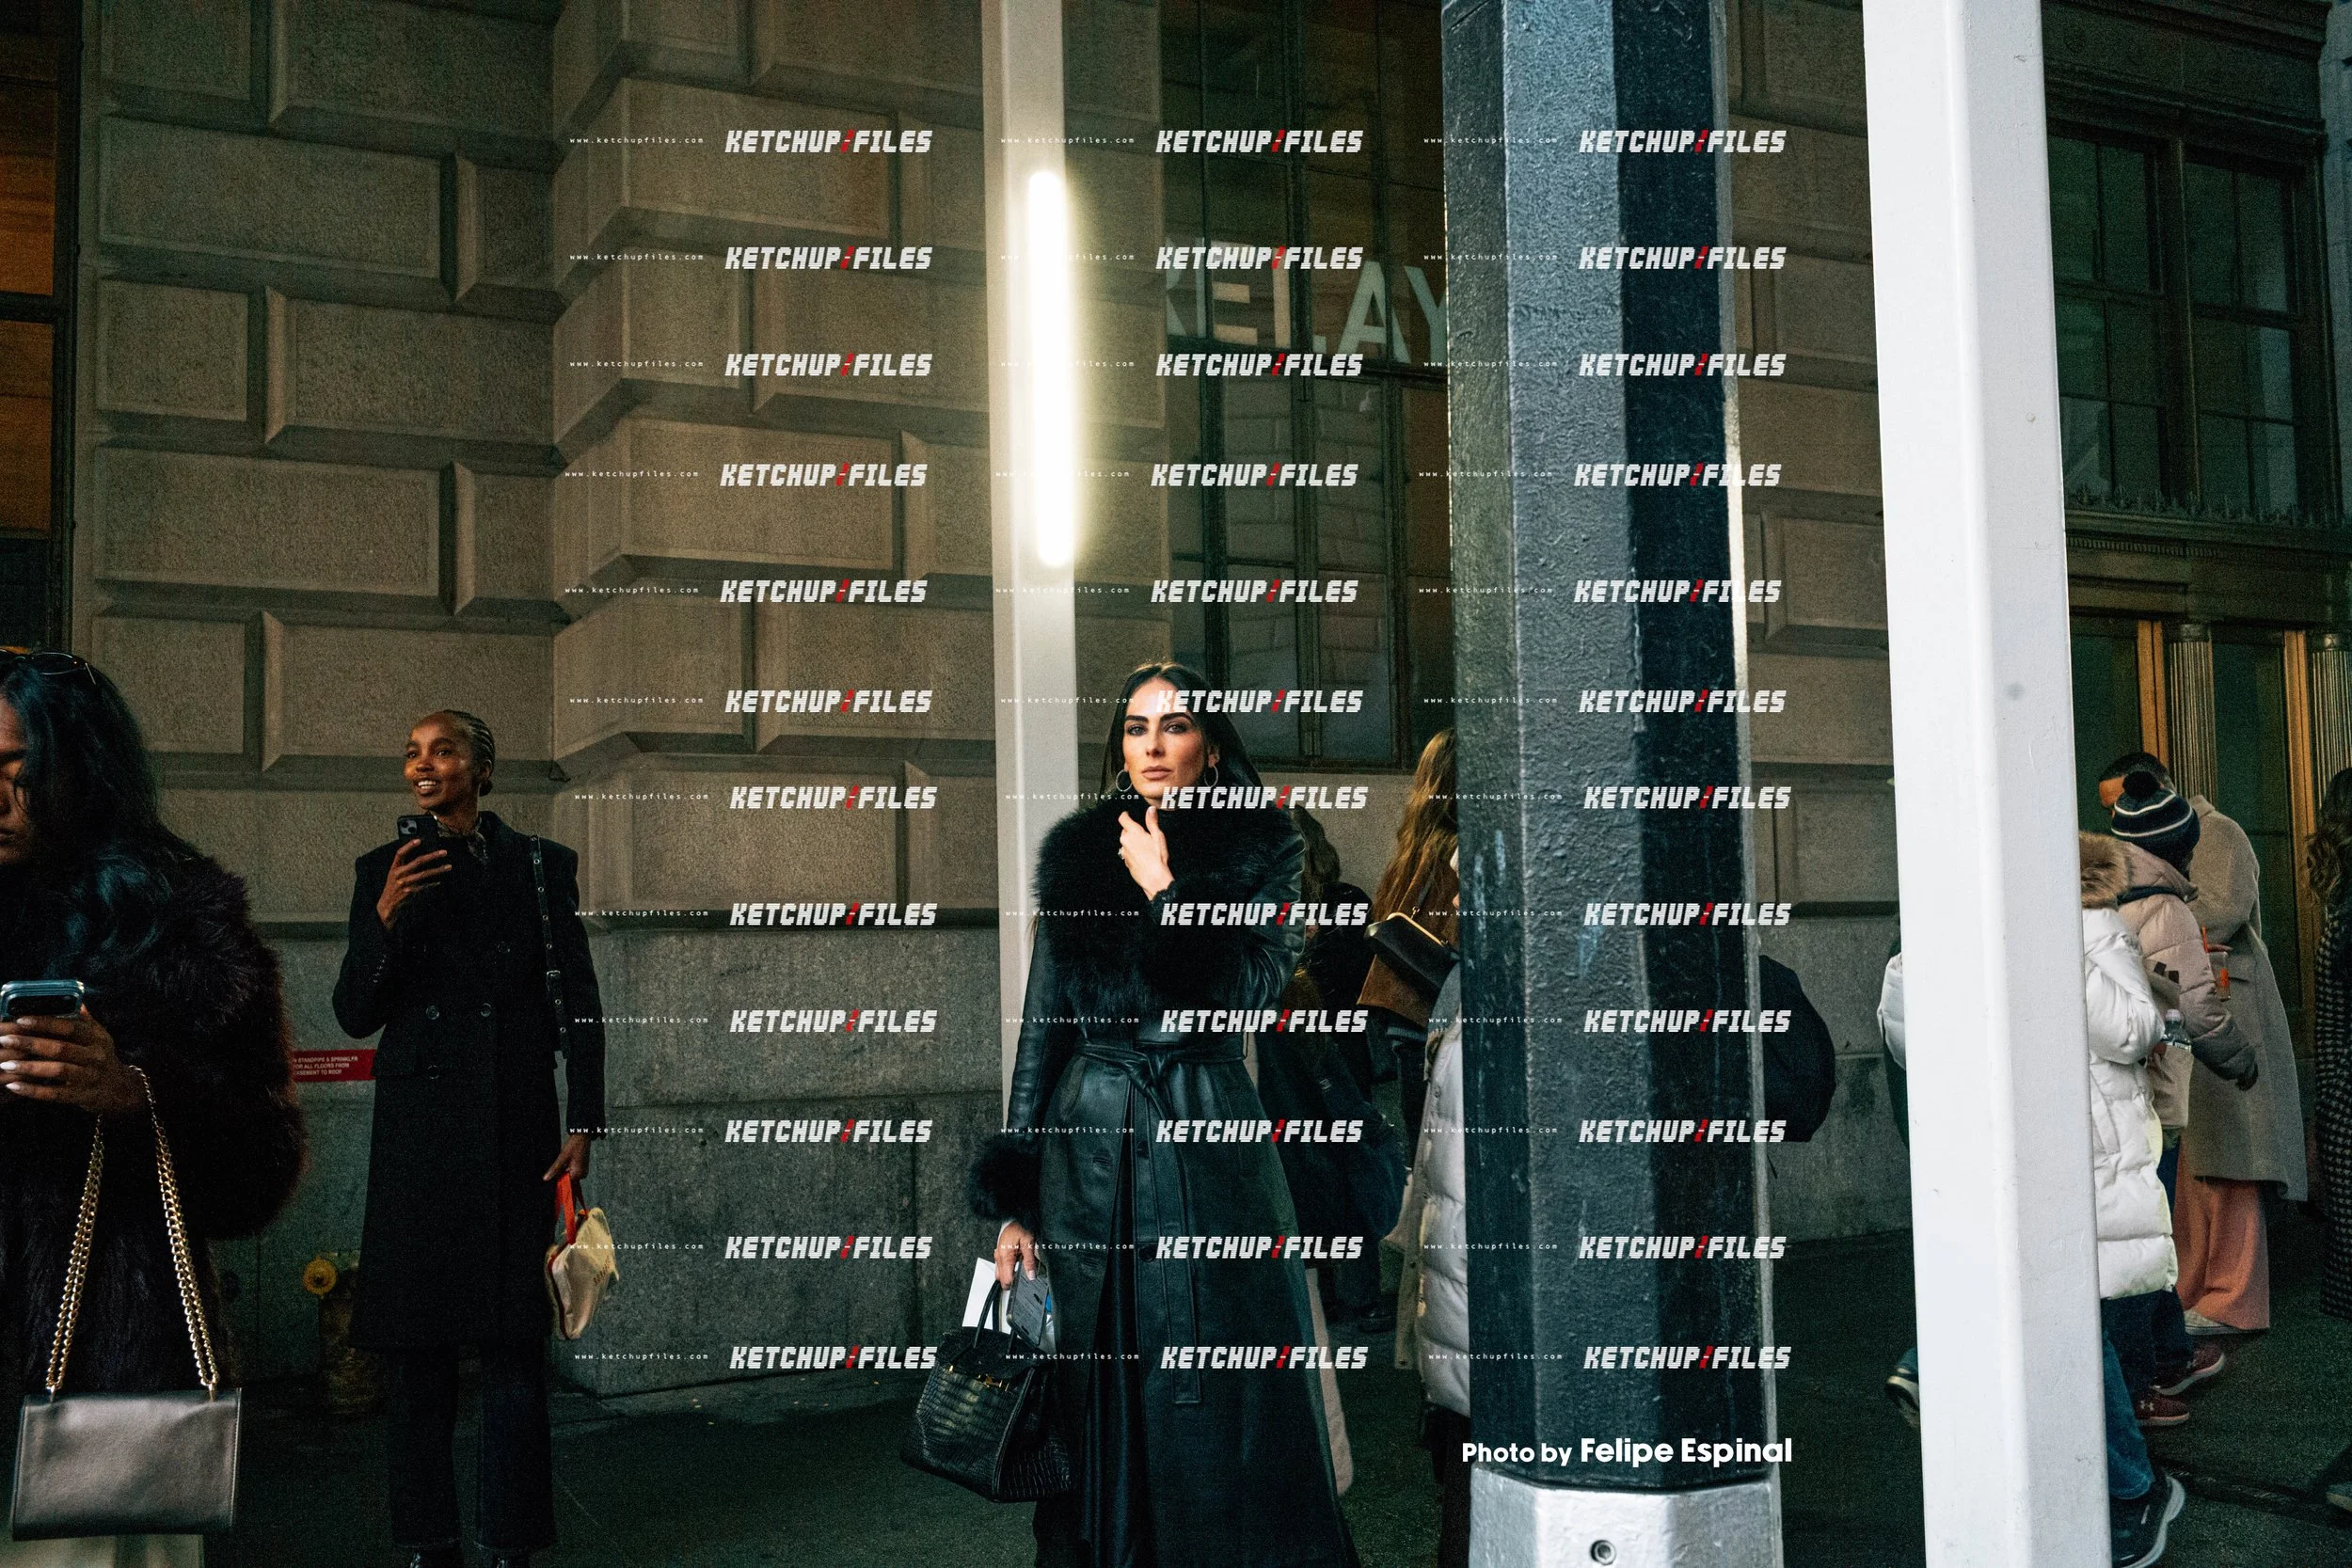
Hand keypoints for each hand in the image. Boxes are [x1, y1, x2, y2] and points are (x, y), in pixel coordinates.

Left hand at [0, 1010, 144, 1115]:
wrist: (119, 1089)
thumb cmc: (100, 1057)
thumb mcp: (98, 1037)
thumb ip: (83, 1020)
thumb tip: (71, 997)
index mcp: (97, 1038)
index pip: (71, 1027)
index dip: (46, 1023)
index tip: (21, 1019)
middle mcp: (96, 1056)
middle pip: (61, 1048)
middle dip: (30, 1043)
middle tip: (4, 1040)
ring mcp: (91, 1077)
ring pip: (58, 1071)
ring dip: (29, 1067)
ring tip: (5, 1064)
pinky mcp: (83, 1096)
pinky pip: (56, 1094)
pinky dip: (34, 1090)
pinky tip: (14, 1086)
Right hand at [377, 838, 452, 928]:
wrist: (387, 906)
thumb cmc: (393, 887)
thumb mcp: (395, 875)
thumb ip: (405, 867)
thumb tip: (423, 857)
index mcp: (394, 868)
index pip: (400, 854)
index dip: (409, 846)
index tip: (419, 840)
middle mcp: (399, 875)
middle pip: (418, 862)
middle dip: (432, 856)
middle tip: (444, 852)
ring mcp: (405, 884)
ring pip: (425, 874)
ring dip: (438, 870)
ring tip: (448, 866)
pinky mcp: (410, 892)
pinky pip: (425, 885)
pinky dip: (433, 883)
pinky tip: (439, 881)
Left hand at [543, 1132, 591, 1182]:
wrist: (582, 1136)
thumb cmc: (574, 1145)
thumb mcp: (562, 1157)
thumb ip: (554, 1169)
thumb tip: (546, 1178)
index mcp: (578, 1174)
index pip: (565, 1183)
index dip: (558, 1178)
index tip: (556, 1171)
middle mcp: (582, 1174)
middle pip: (567, 1180)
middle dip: (561, 1174)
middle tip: (562, 1162)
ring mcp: (583, 1171)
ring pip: (569, 1176)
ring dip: (564, 1171)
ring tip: (566, 1160)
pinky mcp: (582, 1168)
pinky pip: (573, 1172)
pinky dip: (568, 1168)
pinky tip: (568, 1161)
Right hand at [994, 1220, 1038, 1288]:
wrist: (1015, 1215)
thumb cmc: (1020, 1225)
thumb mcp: (1029, 1243)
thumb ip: (1029, 1261)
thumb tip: (1031, 1275)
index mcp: (1005, 1257)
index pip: (1006, 1280)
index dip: (1015, 1284)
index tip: (1023, 1283)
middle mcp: (999, 1256)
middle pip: (1001, 1278)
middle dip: (1011, 1280)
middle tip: (1023, 1277)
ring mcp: (998, 1253)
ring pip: (1000, 1272)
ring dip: (1010, 1273)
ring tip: (1021, 1267)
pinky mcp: (1000, 1251)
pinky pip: (1002, 1264)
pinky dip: (1009, 1266)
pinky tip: (1018, 1261)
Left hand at [1118, 806, 1173, 899]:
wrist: (1154, 878)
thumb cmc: (1157, 858)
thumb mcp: (1158, 836)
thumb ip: (1152, 822)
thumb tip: (1150, 810)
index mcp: (1133, 833)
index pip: (1123, 818)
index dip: (1125, 815)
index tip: (1127, 814)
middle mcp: (1125, 841)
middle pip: (1124, 830)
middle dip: (1132, 830)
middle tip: (1143, 834)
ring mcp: (1124, 852)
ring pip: (1126, 842)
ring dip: (1132, 841)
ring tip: (1145, 847)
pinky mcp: (1125, 861)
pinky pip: (1127, 852)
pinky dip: (1133, 851)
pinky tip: (1143, 856)